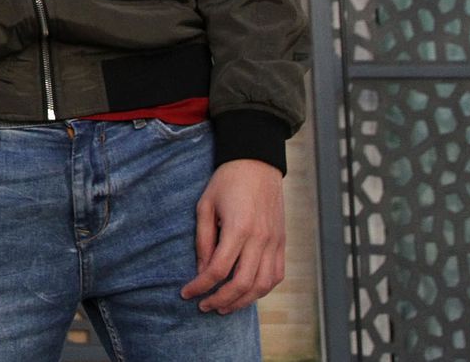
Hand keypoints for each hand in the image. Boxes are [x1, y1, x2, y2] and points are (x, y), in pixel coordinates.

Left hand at [180, 159, 286, 313]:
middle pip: (242, 284)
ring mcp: (275, 242)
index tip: (186, 293)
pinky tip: (246, 294)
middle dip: (220, 300)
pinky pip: (276, 275)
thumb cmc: (227, 181)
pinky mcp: (283, 243)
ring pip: (262, 285)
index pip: (218, 269)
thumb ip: (203, 239)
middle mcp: (261, 239)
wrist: (257, 163)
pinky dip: (261, 290)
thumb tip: (201, 271)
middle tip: (203, 306)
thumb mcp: (205, 205)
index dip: (200, 286)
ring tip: (223, 307)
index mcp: (239, 228)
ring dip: (242, 301)